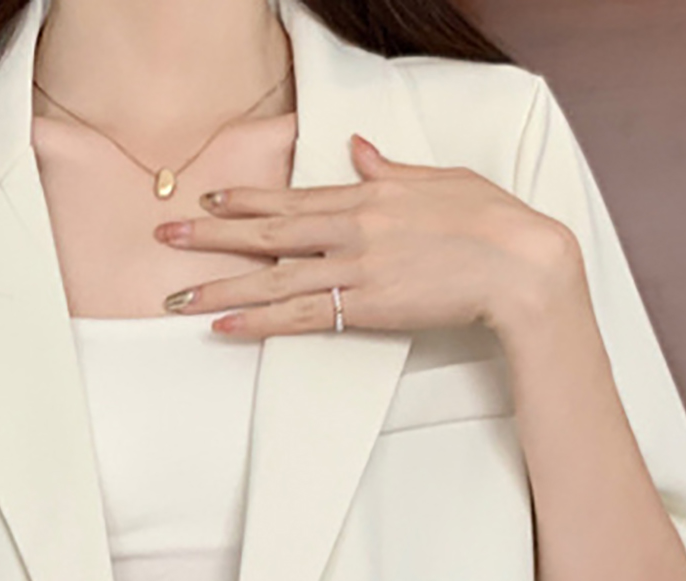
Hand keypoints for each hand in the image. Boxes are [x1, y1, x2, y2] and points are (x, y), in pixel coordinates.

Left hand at [154, 133, 576, 339]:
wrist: (520, 264)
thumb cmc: (491, 222)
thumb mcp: (438, 180)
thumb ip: (389, 169)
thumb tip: (359, 148)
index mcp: (369, 195)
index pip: (292, 196)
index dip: (245, 198)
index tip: (208, 199)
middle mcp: (353, 228)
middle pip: (268, 232)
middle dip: (211, 236)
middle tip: (165, 237)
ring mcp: (356, 268)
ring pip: (272, 279)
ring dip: (220, 287)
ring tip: (177, 297)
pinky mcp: (366, 307)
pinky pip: (299, 317)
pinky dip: (257, 323)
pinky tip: (223, 327)